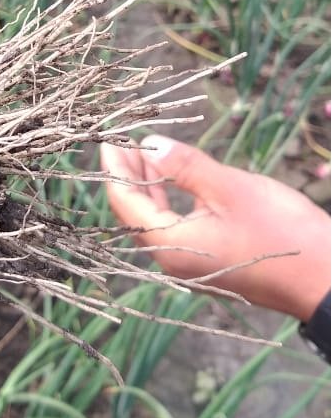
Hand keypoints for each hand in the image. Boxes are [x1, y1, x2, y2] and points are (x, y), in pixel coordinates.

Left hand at [101, 135, 330, 320]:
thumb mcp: (230, 189)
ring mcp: (191, 264)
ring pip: (155, 221)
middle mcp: (172, 260)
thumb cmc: (281, 231)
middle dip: (127, 176)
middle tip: (120, 142)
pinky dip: (168, 201)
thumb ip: (186, 167)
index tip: (107, 139)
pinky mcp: (209, 261)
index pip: (125, 203)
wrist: (324, 278)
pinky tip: (173, 181)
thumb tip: (149, 144)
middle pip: (135, 213)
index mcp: (170, 245)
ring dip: (148, 187)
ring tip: (142, 153)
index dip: (114, 168)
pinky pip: (175, 228)